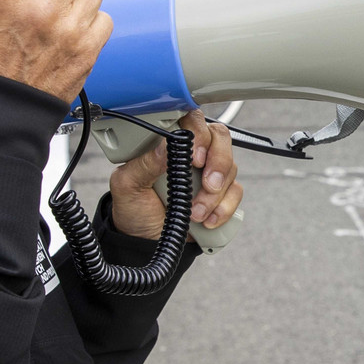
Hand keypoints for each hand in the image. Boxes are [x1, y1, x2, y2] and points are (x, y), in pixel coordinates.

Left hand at [108, 109, 242, 240]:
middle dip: (218, 163)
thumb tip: (165, 145)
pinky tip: (206, 220)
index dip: (199, 134)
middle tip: (207, 185)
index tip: (195, 159)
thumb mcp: (127, 186)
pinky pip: (235, 193)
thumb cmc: (134, 208)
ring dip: (215, 194)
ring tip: (195, 213)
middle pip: (220, 138)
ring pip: (230, 167)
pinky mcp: (221, 194)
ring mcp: (208, 172)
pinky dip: (224, 208)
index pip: (191, 121)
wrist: (145, 242)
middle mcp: (192, 153)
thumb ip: (144, 163)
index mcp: (168, 143)